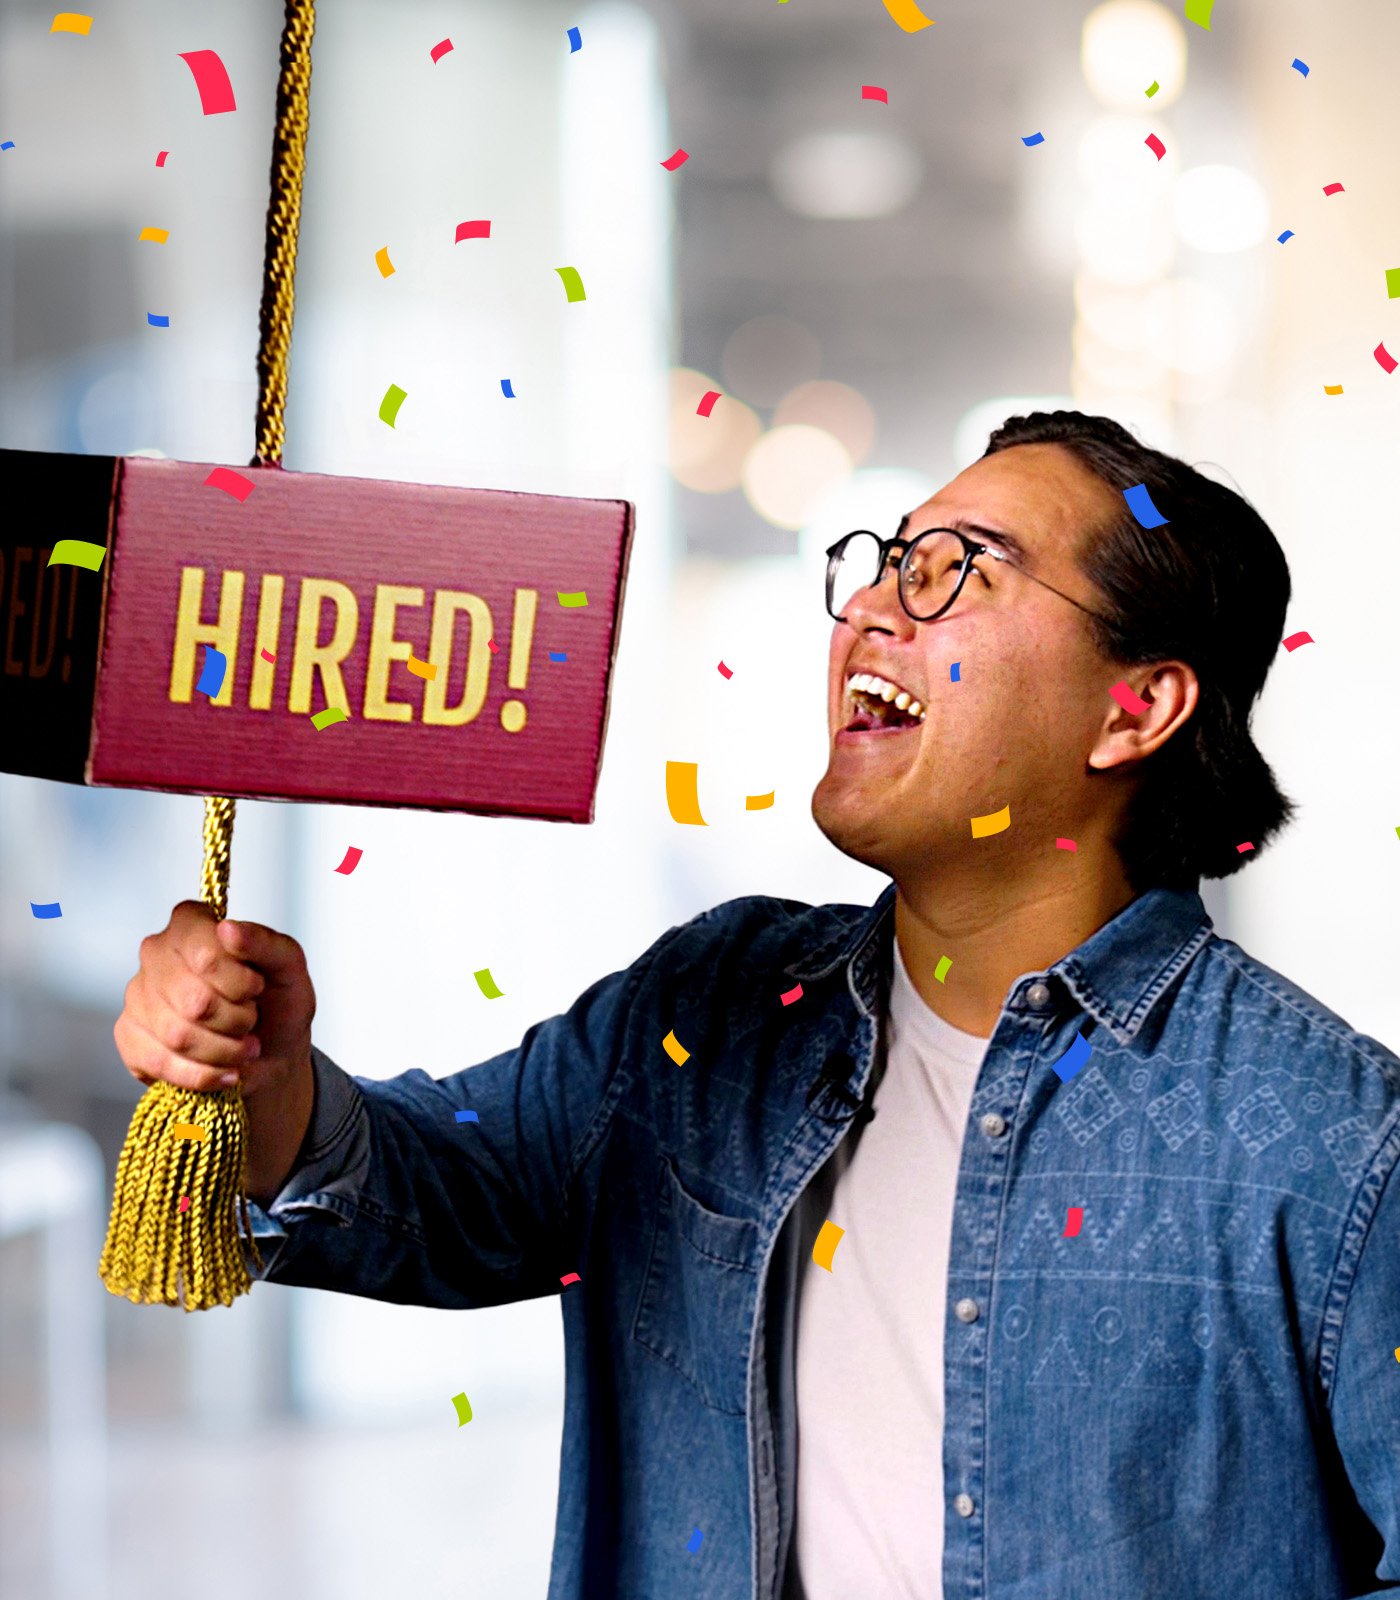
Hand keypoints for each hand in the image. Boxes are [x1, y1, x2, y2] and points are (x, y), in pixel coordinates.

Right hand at [114, 900, 315, 1097]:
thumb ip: (265, 943)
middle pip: (194, 1000)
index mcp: (192, 924)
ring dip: (225, 1050)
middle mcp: (156, 952)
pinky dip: (204, 1075)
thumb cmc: (277, 1002)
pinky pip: (160, 1063)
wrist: (270, 1051)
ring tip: (244, 1047)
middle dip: (236, 1020)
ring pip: (177, 1035)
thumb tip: (228, 929)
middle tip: (251, 1020)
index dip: (240, 982)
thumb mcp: (288, 968)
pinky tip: (225, 1071)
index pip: (205, 954)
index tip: (257, 988)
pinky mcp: (129, 1035)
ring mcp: (138, 994)